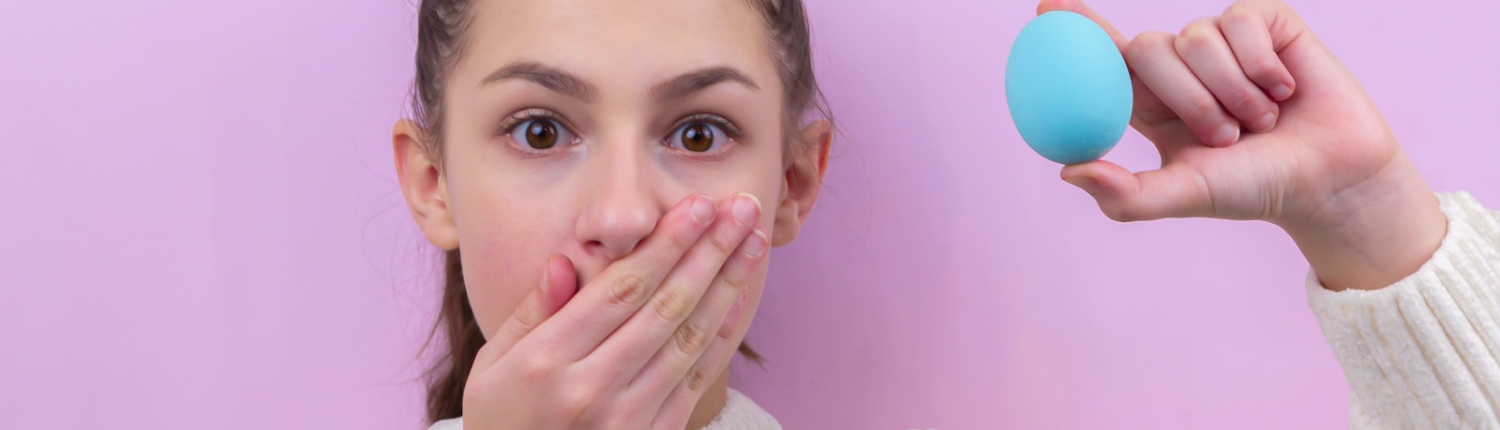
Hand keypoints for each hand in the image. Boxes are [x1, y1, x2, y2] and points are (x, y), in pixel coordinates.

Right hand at [461, 194, 767, 428]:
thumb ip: (530, 312)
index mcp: (546, 361)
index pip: (620, 290)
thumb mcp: (492, 366)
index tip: (697, 206)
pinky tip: (739, 297)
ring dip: (727, 284)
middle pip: (665, 306)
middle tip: (742, 208)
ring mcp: (627, 418)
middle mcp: (591, 389)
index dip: (665, 244)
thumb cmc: (501, 420)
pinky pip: (696, 378)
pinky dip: (722, 335)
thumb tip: (565, 261)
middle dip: (709, 250)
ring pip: (689, 337)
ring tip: (754, 241)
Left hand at [1045, 0, 1446, 289]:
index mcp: (1150, 102)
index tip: (1046, 9)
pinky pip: (1241, 23)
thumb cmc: (1254, 188)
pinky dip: (1261, 66)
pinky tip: (1285, 90)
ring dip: (1232, 91)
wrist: (1327, 178)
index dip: (1076, 27)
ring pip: (1197, 39)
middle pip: (1147, 47)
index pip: (1103, 55)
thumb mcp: (1184, 194)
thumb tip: (1068, 170)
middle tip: (1225, 136)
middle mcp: (1180, 66)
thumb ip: (1126, 194)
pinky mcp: (1265, 22)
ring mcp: (1222, 41)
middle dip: (1187, 98)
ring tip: (1260, 121)